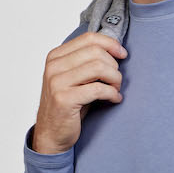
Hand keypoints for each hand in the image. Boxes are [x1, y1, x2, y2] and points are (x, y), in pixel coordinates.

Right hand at [31, 31, 126, 153]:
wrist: (51, 134)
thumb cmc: (68, 106)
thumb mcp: (74, 78)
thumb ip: (86, 62)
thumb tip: (114, 50)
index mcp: (55, 57)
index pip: (88, 38)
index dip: (110, 44)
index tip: (122, 54)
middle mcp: (54, 66)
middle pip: (95, 52)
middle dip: (113, 65)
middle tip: (117, 80)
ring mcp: (57, 82)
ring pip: (98, 68)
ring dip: (114, 78)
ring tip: (116, 89)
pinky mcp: (64, 99)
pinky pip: (98, 89)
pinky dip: (112, 93)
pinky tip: (114, 99)